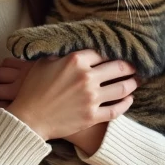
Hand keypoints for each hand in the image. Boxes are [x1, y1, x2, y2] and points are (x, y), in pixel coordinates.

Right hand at [0, 51, 136, 140]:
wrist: (28, 119)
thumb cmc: (33, 90)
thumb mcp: (43, 63)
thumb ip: (60, 53)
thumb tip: (71, 45)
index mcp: (75, 61)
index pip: (102, 53)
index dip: (110, 54)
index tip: (116, 55)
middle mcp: (86, 78)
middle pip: (118, 68)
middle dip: (128, 67)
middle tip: (133, 67)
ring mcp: (91, 98)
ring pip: (122, 88)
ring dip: (132, 83)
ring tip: (135, 81)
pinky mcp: (92, 116)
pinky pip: (116, 110)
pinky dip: (126, 104)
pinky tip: (129, 100)